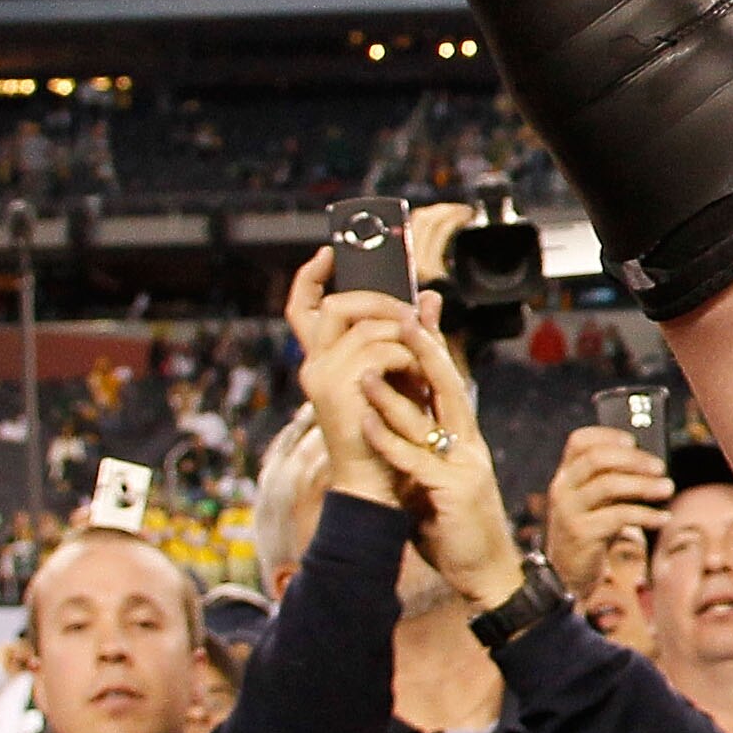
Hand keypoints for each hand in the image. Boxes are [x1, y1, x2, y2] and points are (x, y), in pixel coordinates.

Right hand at [282, 249, 418, 506]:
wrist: (379, 480)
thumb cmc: (393, 429)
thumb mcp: (403, 374)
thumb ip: (411, 336)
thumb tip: (431, 297)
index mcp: (322, 359)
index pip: (301, 307)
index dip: (310, 276)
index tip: (328, 252)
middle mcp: (313, 364)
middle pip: (336, 305)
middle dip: (378, 300)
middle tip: (408, 312)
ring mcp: (322, 376)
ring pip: (366, 325)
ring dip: (402, 334)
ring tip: (422, 354)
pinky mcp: (338, 388)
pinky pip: (381, 349)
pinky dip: (408, 355)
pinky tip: (418, 374)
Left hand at [364, 307, 523, 612]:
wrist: (488, 574)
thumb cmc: (458, 530)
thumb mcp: (438, 483)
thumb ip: (421, 453)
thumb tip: (390, 429)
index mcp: (465, 439)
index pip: (449, 382)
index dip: (436, 344)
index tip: (423, 307)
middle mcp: (468, 445)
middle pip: (447, 386)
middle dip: (426, 348)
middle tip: (406, 314)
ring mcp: (463, 465)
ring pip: (426, 419)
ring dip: (394, 392)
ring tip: (366, 368)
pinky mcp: (451, 491)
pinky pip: (413, 460)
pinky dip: (388, 440)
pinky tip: (366, 422)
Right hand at [545, 426, 679, 600]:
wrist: (566, 574)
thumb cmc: (591, 531)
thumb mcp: (596, 502)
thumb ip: (613, 481)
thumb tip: (653, 466)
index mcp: (566, 474)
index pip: (579, 441)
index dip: (608, 435)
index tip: (634, 441)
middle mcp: (563, 488)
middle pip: (597, 459)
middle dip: (634, 460)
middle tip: (660, 467)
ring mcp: (569, 510)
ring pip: (609, 485)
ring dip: (644, 485)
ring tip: (668, 488)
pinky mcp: (581, 533)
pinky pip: (619, 516)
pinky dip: (646, 515)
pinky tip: (663, 518)